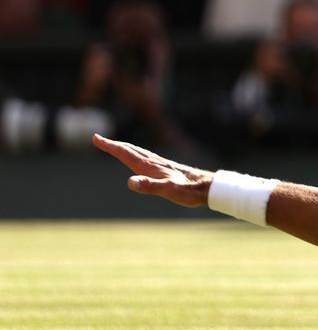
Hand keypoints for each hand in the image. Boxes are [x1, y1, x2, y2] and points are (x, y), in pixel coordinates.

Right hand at [93, 134, 212, 207]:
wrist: (209, 187)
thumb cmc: (189, 191)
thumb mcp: (168, 191)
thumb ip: (150, 186)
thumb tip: (131, 182)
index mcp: (151, 166)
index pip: (126, 153)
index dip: (110, 146)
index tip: (96, 138)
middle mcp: (155, 162)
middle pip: (130, 150)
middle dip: (114, 145)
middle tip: (99, 140)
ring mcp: (162, 164)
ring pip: (140, 153)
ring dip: (126, 148)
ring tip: (116, 146)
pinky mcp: (169, 168)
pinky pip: (148, 158)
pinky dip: (139, 155)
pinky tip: (142, 159)